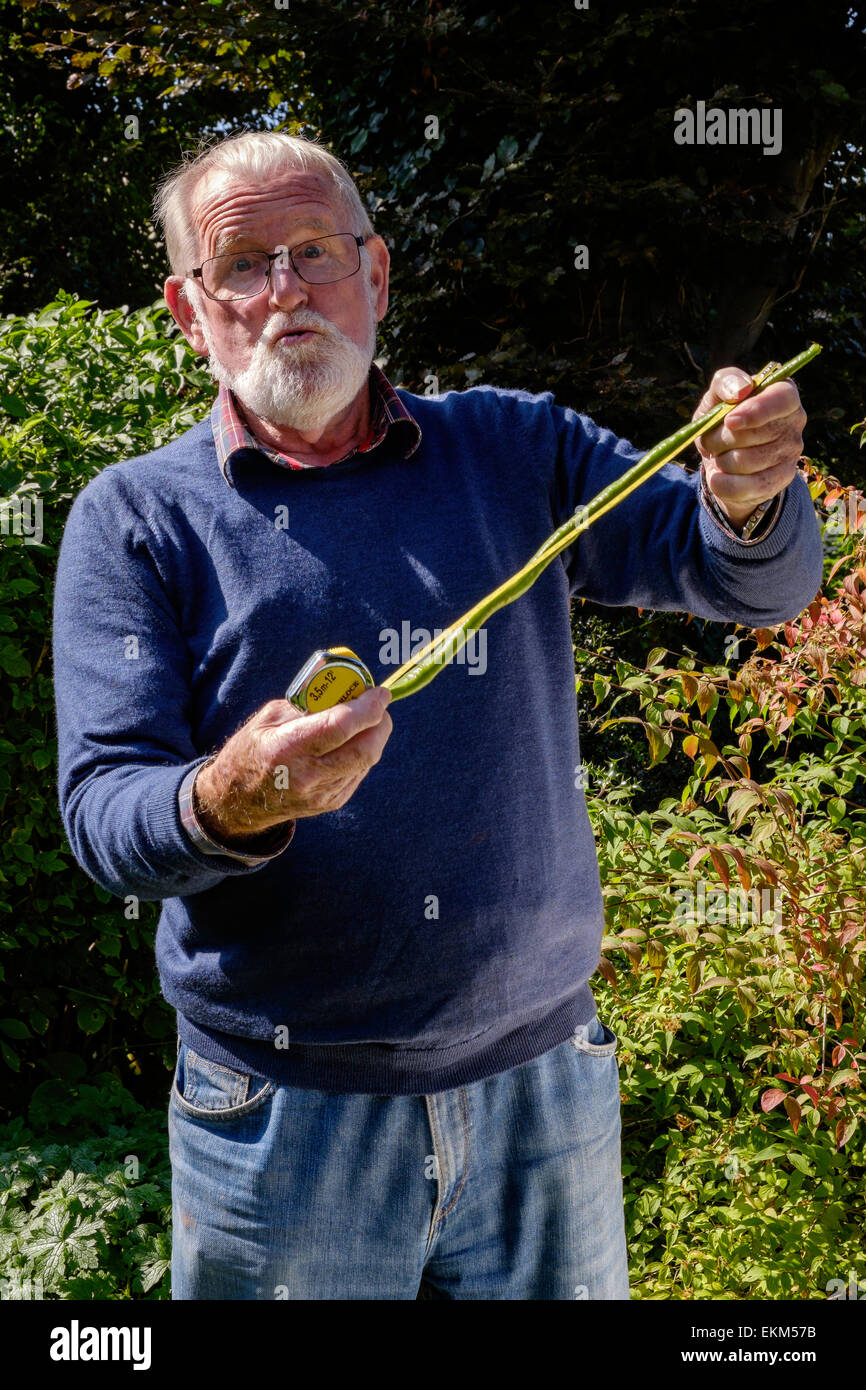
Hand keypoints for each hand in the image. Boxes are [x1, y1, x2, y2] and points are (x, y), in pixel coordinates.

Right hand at [193, 685, 392, 842]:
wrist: (238, 801)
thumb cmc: (252, 749)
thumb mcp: (270, 717)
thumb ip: (308, 704)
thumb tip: (347, 692)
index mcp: (287, 748)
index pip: (340, 726)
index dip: (368, 708)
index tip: (379, 693)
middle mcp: (307, 775)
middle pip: (365, 749)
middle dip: (381, 722)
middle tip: (378, 706)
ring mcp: (322, 794)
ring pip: (367, 760)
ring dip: (373, 736)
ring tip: (362, 721)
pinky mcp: (331, 803)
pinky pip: (359, 772)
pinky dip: (362, 752)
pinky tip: (348, 743)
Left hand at [692, 365, 806, 529]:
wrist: (723, 458)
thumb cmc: (721, 421)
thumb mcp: (716, 398)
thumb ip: (725, 382)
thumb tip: (740, 389)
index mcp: (783, 393)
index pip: (782, 399)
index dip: (756, 411)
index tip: (729, 420)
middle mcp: (795, 420)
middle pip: (756, 433)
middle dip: (721, 438)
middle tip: (711, 439)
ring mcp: (792, 451)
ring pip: (748, 461)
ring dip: (721, 460)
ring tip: (718, 455)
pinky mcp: (783, 478)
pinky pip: (750, 486)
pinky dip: (724, 484)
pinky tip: (716, 478)